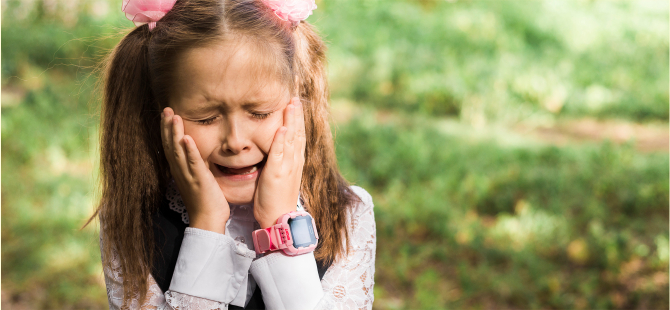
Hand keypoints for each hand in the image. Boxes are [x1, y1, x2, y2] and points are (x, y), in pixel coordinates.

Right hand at [161, 107, 229, 233]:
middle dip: (167, 126)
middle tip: (166, 109)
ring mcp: (188, 176)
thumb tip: (198, 152)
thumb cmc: (206, 200)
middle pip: (170, 145)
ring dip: (175, 133)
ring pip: (178, 151)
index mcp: (180, 171)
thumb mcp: (199, 178)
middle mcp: (180, 172)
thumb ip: (197, 164)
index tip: (167, 115)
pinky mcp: (199, 180)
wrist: (208, 220)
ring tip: (173, 117)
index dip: (167, 130)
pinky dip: (190, 150)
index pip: (170, 147)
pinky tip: (186, 138)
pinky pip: (193, 163)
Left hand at [254, 97, 305, 227]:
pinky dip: (281, 140)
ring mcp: (287, 166)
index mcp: (295, 161)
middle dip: (297, 115)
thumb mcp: (280, 176)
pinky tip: (282, 127)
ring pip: (291, 139)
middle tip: (295, 98)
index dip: (297, 120)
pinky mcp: (277, 172)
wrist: (279, 217)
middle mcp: (294, 161)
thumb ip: (280, 161)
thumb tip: (276, 151)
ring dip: (291, 121)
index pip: (298, 136)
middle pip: (298, 133)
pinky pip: (279, 153)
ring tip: (291, 105)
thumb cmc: (276, 199)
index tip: (295, 105)